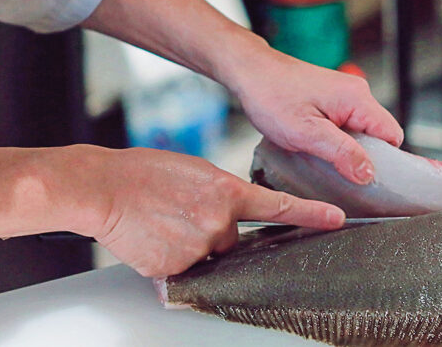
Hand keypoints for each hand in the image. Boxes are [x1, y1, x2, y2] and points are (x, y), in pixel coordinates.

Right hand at [80, 146, 344, 276]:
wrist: (104, 188)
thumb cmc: (142, 173)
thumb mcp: (193, 172)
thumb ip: (218, 195)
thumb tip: (227, 217)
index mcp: (225, 192)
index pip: (276, 208)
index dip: (310, 215)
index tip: (337, 219)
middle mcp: (217, 223)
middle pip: (230, 240)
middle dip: (211, 230)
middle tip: (179, 212)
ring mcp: (197, 248)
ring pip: (206, 255)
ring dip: (189, 244)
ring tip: (161, 222)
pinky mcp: (175, 269)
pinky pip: (182, 269)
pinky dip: (170, 258)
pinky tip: (153, 237)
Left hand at [228, 47, 402, 184]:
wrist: (250, 71)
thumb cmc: (270, 94)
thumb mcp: (306, 133)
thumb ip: (341, 153)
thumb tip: (368, 173)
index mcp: (357, 99)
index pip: (392, 136)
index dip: (386, 161)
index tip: (369, 180)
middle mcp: (356, 93)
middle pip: (378, 135)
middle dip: (362, 156)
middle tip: (337, 170)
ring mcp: (344, 95)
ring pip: (361, 132)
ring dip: (346, 148)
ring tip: (321, 156)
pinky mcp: (332, 98)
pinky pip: (346, 125)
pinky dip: (336, 139)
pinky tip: (316, 145)